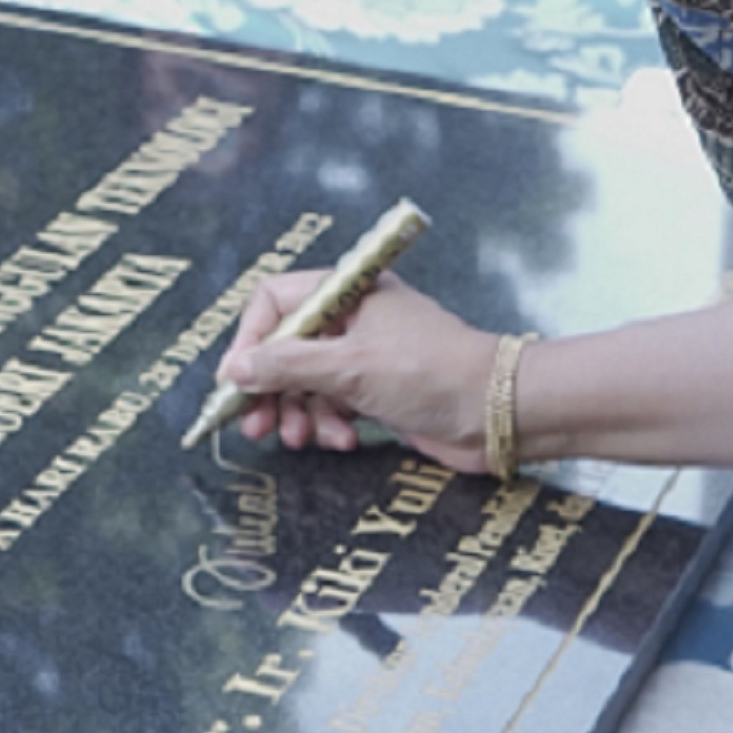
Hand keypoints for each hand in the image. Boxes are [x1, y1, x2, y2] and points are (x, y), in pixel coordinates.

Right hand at [212, 270, 497, 470]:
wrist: (498, 411)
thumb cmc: (431, 374)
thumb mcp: (348, 369)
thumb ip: (286, 366)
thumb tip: (234, 369)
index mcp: (347, 291)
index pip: (275, 301)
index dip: (251, 341)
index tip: (237, 382)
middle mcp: (353, 317)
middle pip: (286, 346)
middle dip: (270, 389)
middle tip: (254, 426)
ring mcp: (366, 353)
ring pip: (307, 380)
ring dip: (299, 413)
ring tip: (302, 440)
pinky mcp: (378, 388)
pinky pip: (333, 402)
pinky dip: (329, 423)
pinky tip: (342, 440)